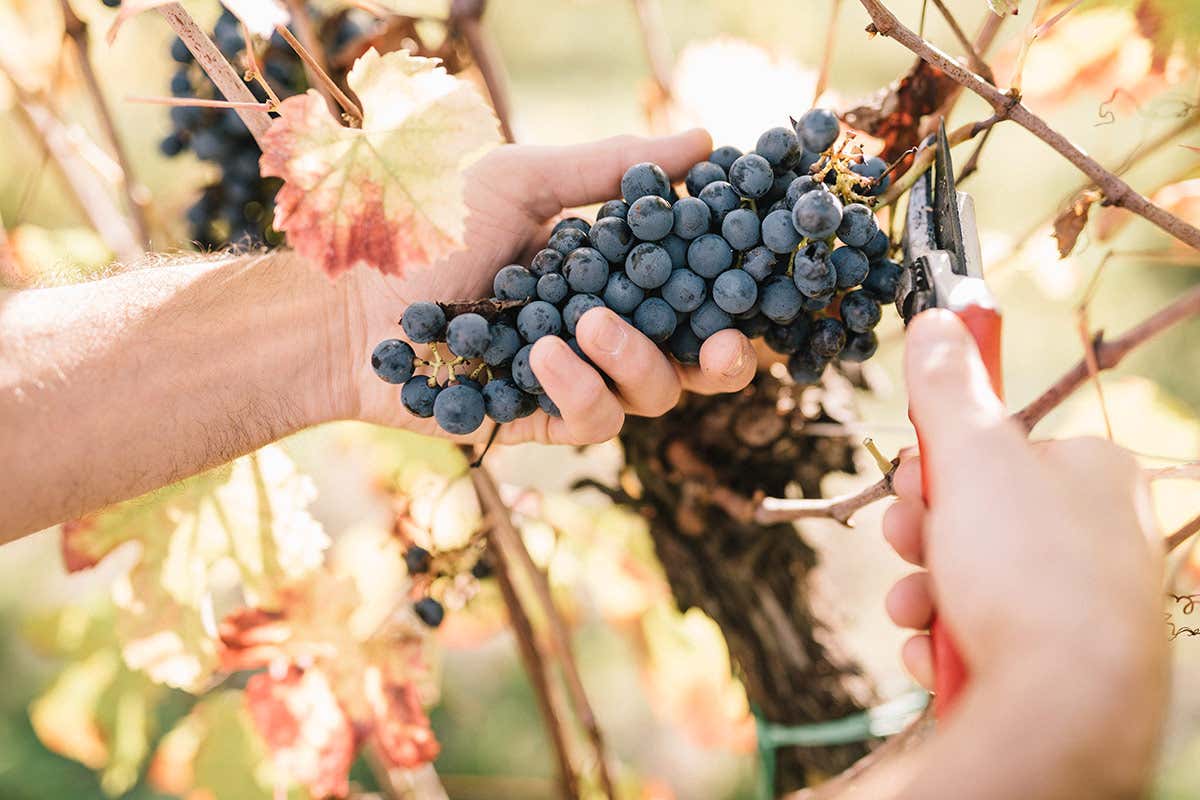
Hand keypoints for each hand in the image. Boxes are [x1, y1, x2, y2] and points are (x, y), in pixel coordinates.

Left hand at [340, 131, 757, 443]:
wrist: (348, 297)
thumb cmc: (427, 226)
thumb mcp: (522, 181)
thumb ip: (610, 168)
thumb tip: (705, 142)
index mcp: (611, 271)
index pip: (693, 287)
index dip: (733, 289)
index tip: (757, 277)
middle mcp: (604, 328)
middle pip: (694, 361)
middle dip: (724, 359)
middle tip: (723, 344)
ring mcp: (576, 378)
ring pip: (651, 395)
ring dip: (635, 361)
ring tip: (589, 325)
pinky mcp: (541, 420)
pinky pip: (592, 419)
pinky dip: (578, 387)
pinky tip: (543, 356)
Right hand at [883, 311, 1165, 733]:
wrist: (1066, 711)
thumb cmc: (1030, 571)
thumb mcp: (972, 458)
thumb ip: (948, 390)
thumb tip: (938, 318)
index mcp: (1092, 474)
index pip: (1000, 446)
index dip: (941, 460)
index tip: (911, 475)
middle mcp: (1098, 536)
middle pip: (979, 515)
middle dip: (923, 533)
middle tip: (908, 542)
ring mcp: (1081, 606)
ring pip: (973, 579)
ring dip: (924, 590)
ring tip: (916, 610)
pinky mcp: (1059, 664)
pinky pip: (986, 636)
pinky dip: (949, 640)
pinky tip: (938, 653)